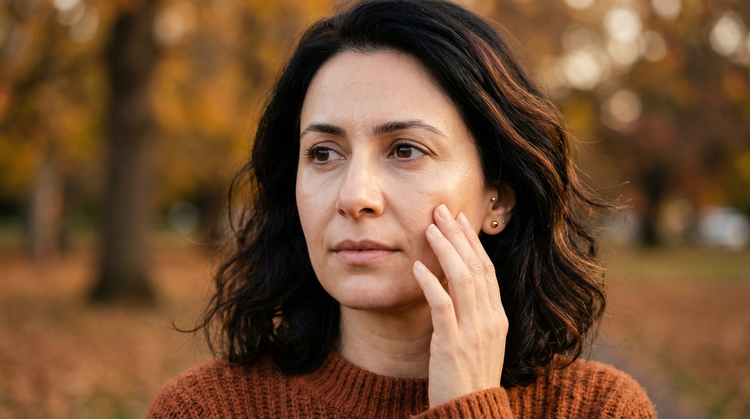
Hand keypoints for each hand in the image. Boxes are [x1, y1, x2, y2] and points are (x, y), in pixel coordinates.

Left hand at [412, 204, 507, 407]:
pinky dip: (430, 283)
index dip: (473, 242)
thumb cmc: (468, 379)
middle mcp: (490, 319)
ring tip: (429, 228)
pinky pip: (442, 306)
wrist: (471, 415)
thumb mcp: (477, 341)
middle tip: (442, 210)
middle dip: (459, 235)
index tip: (459, 219)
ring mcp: (474, 332)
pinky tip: (416, 267)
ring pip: (462, 279)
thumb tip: (453, 286)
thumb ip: (471, 314)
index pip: (487, 269)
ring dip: (445, 250)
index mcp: (497, 317)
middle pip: (477, 266)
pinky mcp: (452, 345)